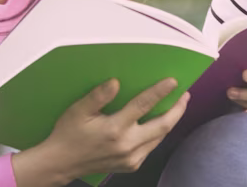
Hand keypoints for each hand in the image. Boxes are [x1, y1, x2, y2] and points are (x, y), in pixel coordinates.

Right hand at [13, 78, 189, 186]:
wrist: (61, 164)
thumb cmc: (68, 134)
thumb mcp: (77, 111)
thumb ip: (97, 96)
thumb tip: (116, 82)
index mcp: (114, 129)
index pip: (143, 106)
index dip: (160, 92)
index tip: (174, 81)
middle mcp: (127, 145)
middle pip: (163, 125)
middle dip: (178, 109)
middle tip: (185, 95)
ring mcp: (131, 158)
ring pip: (160, 137)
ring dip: (171, 121)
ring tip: (177, 106)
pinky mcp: (132, 165)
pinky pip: (152, 147)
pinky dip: (158, 134)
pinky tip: (160, 123)